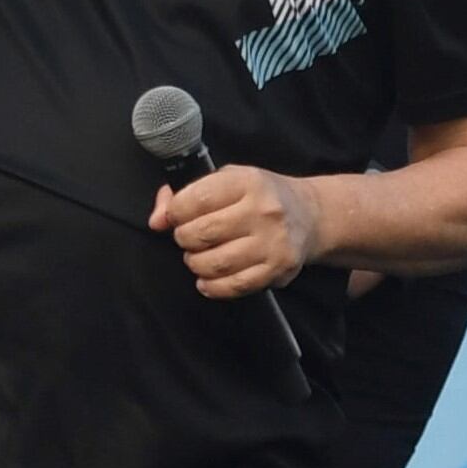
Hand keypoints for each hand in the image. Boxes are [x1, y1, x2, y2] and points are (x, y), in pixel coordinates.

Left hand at [148, 163, 319, 295]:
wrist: (309, 215)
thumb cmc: (260, 197)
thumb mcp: (226, 180)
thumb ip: (185, 195)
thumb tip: (157, 221)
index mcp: (248, 182)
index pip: (194, 200)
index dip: (175, 213)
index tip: (177, 217)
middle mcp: (263, 211)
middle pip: (201, 234)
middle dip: (185, 240)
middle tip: (190, 239)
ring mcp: (273, 242)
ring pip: (214, 263)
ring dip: (196, 264)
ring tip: (199, 257)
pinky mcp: (278, 269)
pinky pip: (234, 285)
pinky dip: (213, 286)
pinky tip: (208, 279)